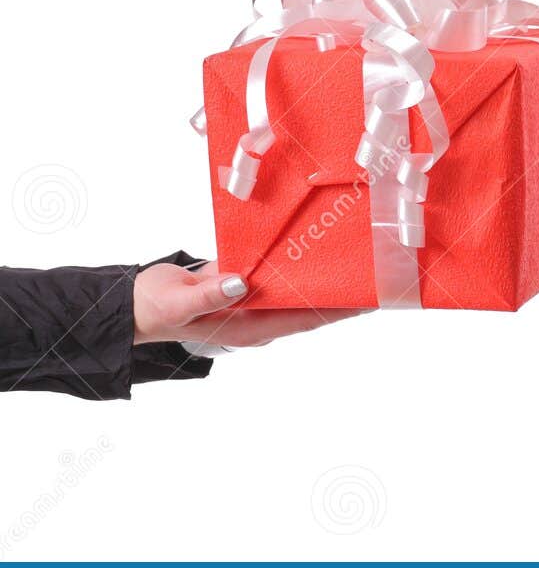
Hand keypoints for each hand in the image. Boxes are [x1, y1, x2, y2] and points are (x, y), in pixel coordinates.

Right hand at [133, 259, 366, 347]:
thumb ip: (209, 295)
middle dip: (339, 289)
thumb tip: (242, 283)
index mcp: (249, 327)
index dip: (338, 309)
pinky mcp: (243, 281)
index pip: (304, 318)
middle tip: (376, 268)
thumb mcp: (177, 304)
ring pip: (295, 285)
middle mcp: (258, 315)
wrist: (133, 302)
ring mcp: (252, 298)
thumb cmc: (154, 308)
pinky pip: (276, 269)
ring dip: (320, 270)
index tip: (370, 298)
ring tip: (356, 252)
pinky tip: (316, 240)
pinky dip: (295, 258)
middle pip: (309, 303)